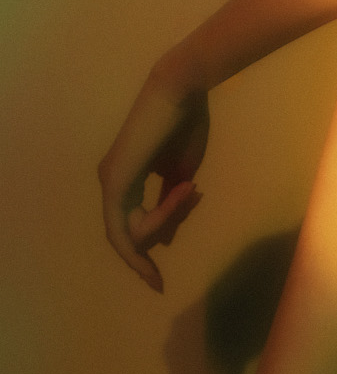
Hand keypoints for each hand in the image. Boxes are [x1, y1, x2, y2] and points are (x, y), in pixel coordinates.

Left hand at [96, 72, 209, 291]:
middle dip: (148, 251)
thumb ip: (168, 202)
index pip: (129, 229)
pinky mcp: (115, 180)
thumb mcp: (180, 172)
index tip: (159, 283)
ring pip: (127, 233)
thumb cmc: (186, 124)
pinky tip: (180, 195)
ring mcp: (109, 181)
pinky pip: (129, 222)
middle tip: (180, 228)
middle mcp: (109, 182)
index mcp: (124, 179)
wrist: (182, 91)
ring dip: (164, 220)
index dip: (142, 258)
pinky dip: (156, 219)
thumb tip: (165, 233)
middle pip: (126, 236)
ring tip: (190, 188)